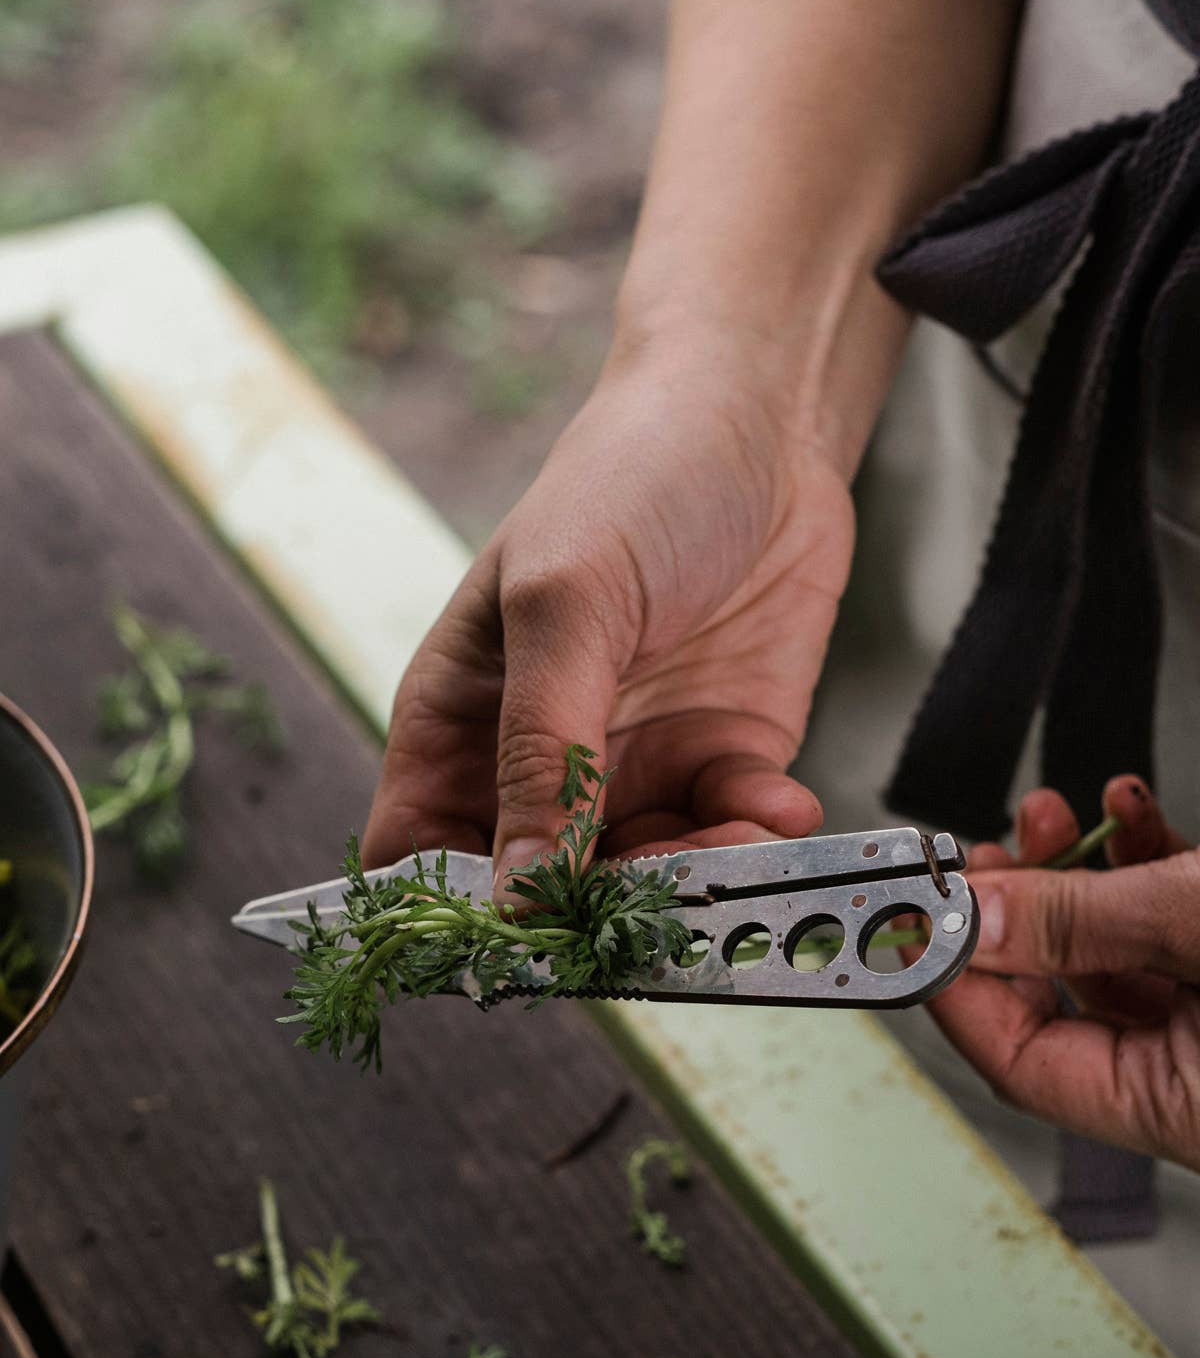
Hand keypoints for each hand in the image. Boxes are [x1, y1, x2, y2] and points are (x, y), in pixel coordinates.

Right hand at [363, 331, 850, 889]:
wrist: (764, 419)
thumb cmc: (628, 478)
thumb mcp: (564, 605)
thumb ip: (540, 751)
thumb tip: (514, 893)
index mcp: (458, 725)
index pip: (418, 861)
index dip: (451, 917)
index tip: (519, 938)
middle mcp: (538, 764)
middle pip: (541, 896)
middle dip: (604, 914)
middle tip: (666, 902)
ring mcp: (633, 766)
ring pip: (646, 885)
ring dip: (696, 883)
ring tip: (743, 839)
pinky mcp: (721, 759)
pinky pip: (728, 838)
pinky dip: (756, 837)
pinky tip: (780, 799)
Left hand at [926, 776, 1199, 1167]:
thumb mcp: (1194, 926)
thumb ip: (1079, 923)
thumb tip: (970, 921)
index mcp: (1171, 1107)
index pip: (1016, 1061)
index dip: (953, 982)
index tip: (913, 914)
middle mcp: (1188, 1080)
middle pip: (1055, 1003)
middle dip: (1012, 912)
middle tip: (981, 857)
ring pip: (1110, 956)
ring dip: (1073, 875)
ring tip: (1050, 815)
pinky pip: (1166, 932)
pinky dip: (1141, 869)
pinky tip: (1128, 812)